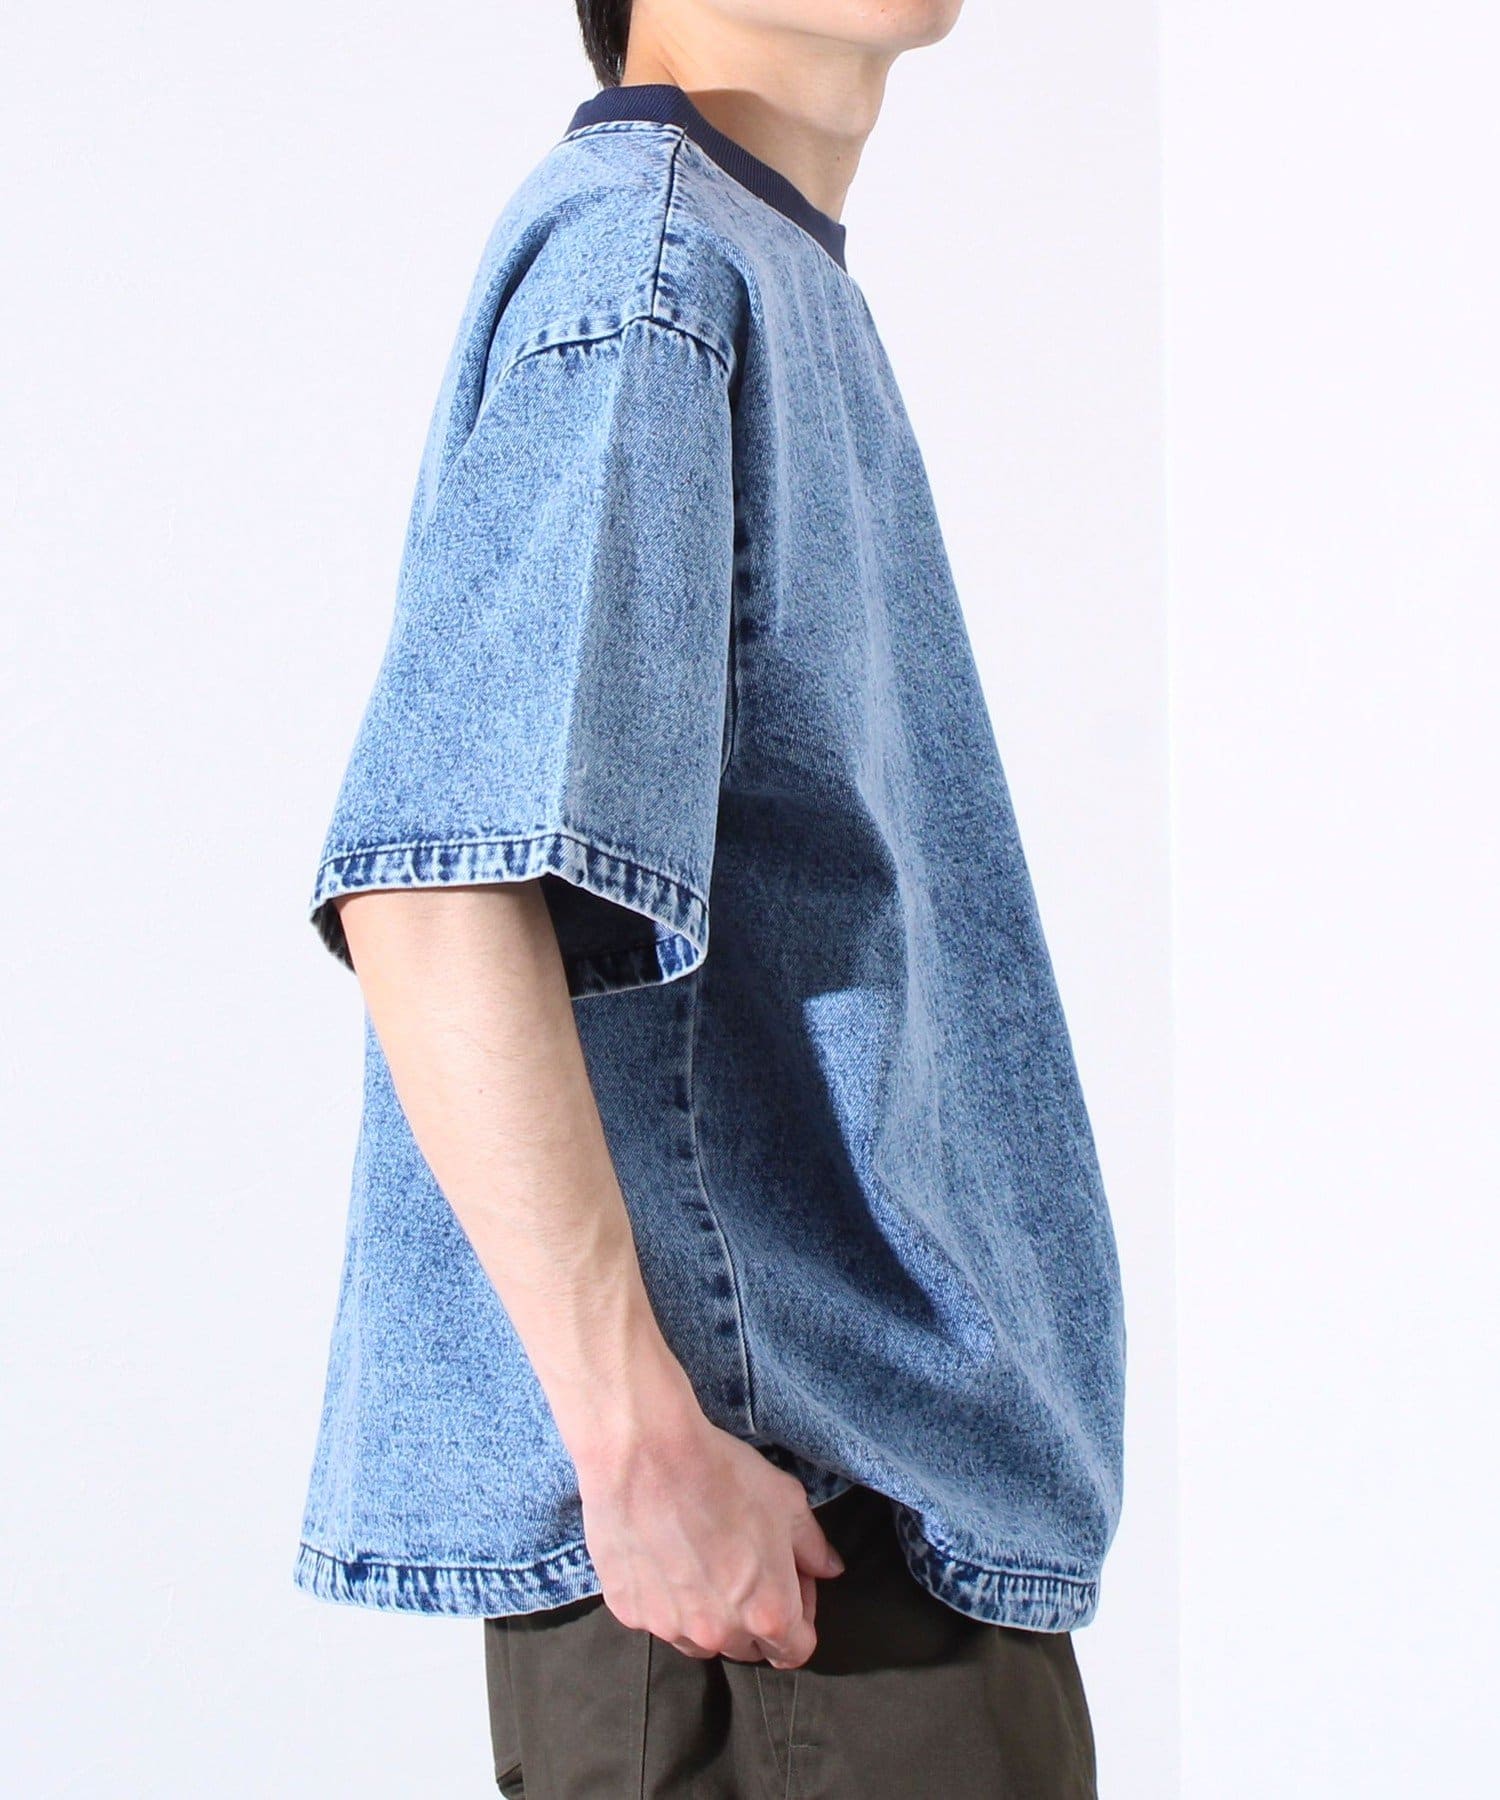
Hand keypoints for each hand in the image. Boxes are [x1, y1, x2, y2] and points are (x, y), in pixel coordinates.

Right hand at [574, 1406, 846, 1668]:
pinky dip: (665, 1597)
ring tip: (702, 1559)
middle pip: (747, 1647)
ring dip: (708, 1614)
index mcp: (767, 1613)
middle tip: (746, 1564)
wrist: (645, 1454)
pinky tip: (664, 1553)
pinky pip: (657, 1616)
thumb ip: (813, 1546)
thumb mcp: (786, 1501)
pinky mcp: (629, 1610)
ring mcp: (669, 1626)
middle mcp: (718, 1634)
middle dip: (755, 1615)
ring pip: (699, 1638)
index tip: (790, 1579)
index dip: (801, 1614)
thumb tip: (829, 1568)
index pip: (795, 1650)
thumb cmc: (721, 1475)